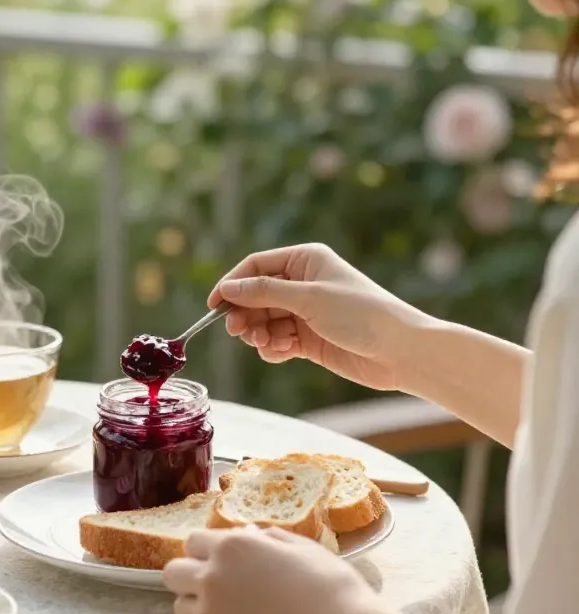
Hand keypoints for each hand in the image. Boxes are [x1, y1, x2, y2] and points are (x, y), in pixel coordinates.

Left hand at [162, 526, 376, 613]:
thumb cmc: (328, 584)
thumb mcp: (298, 545)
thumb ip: (263, 538)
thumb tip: (248, 537)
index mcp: (230, 546)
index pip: (193, 541)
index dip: (210, 550)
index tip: (225, 560)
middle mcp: (211, 578)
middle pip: (172, 573)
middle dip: (189, 575)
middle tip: (216, 584)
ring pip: (180, 607)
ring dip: (198, 605)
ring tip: (231, 612)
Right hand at [209, 243, 426, 390]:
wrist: (400, 352)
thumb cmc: (361, 314)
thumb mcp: (309, 298)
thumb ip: (265, 293)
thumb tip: (228, 289)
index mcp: (306, 260)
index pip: (256, 266)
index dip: (233, 284)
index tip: (214, 306)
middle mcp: (304, 283)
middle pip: (257, 296)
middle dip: (246, 314)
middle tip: (239, 332)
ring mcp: (306, 312)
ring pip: (265, 321)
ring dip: (259, 334)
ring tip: (267, 344)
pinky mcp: (310, 339)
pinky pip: (278, 341)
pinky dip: (274, 348)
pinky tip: (282, 353)